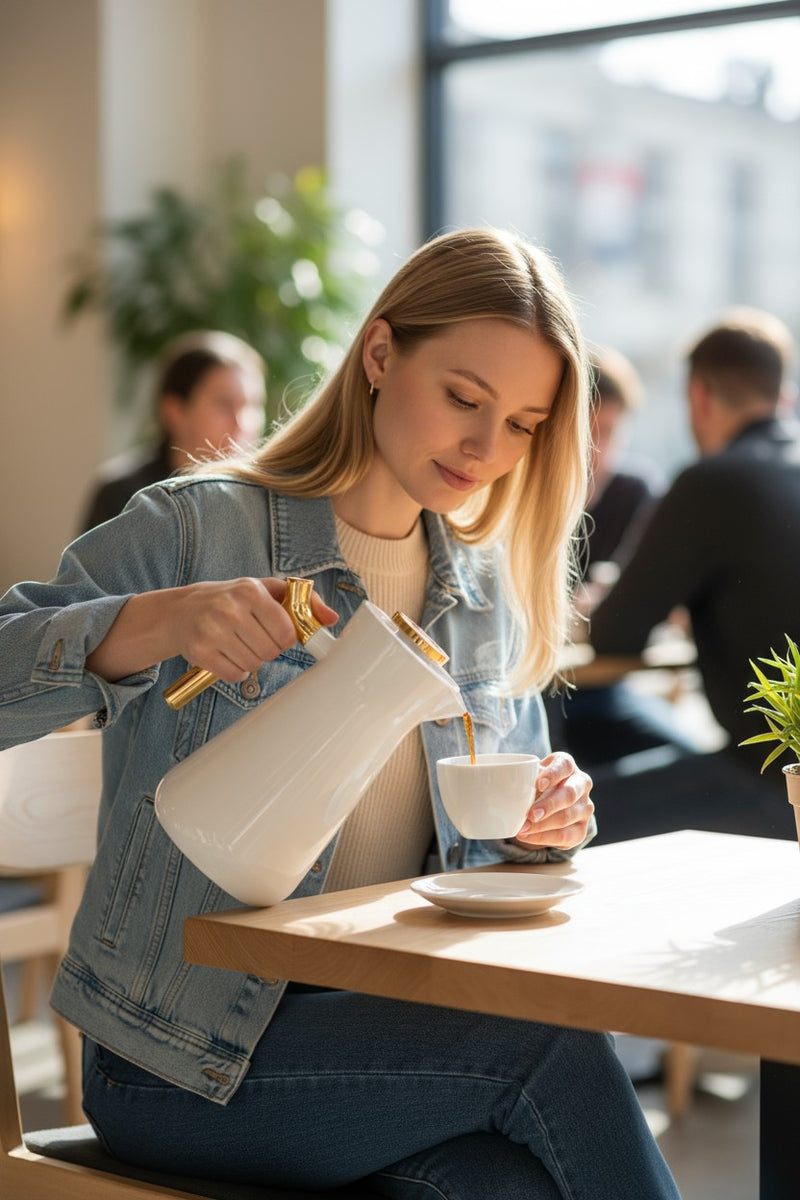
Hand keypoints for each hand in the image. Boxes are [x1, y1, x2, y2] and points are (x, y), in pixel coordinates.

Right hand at [86, 577, 338, 683]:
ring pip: (253, 665)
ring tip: (239, 644)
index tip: (275, 633)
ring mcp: (212, 631)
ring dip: (251, 661)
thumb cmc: (231, 599)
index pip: (286, 632)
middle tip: (254, 638)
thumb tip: (332, 618)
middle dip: (267, 649)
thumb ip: (303, 601)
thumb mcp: (266, 590)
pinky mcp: (199, 652)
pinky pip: (234, 675)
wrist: (181, 611)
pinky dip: (236, 671)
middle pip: (270, 652)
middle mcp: (229, 609)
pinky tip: (227, 655)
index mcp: (250, 591)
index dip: (285, 638)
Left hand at [512, 751, 593, 850]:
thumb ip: (525, 777)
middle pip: (569, 794)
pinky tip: (527, 836)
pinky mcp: (581, 829)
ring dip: (543, 825)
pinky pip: (564, 836)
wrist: (546, 804)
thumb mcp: (530, 775)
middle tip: (530, 814)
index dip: (553, 774)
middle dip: (549, 805)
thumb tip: (514, 784)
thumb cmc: (536, 784)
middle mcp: (581, 784)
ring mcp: (585, 807)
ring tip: (522, 828)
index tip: (538, 784)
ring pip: (567, 817)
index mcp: (567, 766)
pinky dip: (543, 838)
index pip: (565, 765)